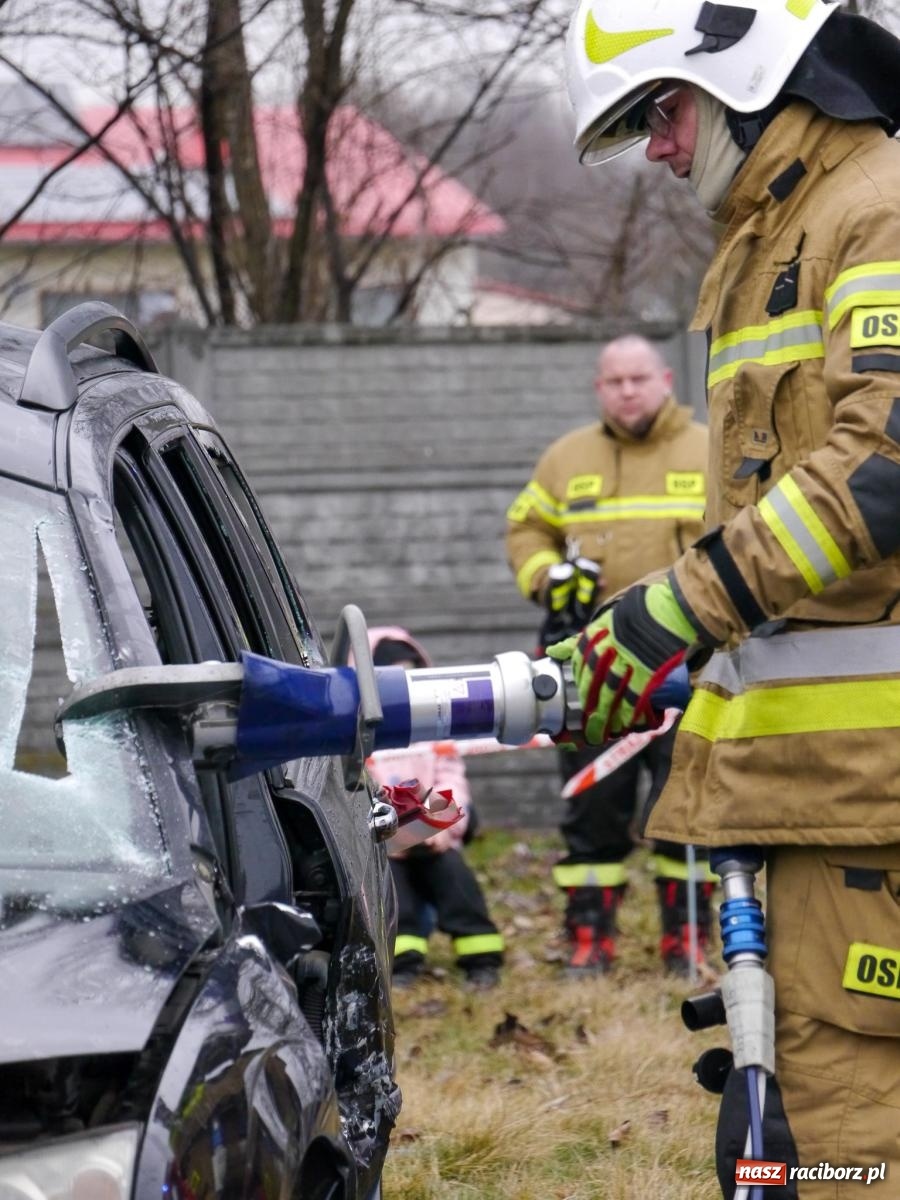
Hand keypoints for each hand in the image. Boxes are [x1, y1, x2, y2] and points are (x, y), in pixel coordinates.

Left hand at [545, 580, 695, 742]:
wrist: (677, 605)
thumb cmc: (646, 609)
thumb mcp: (610, 617)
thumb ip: (584, 638)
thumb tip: (554, 650)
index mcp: (597, 633)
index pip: (577, 662)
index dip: (576, 682)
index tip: (575, 696)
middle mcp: (608, 648)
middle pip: (590, 684)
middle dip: (586, 707)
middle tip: (583, 725)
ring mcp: (627, 661)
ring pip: (608, 695)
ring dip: (603, 718)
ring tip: (599, 733)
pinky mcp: (647, 671)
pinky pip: (632, 698)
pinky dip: (627, 714)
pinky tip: (623, 725)